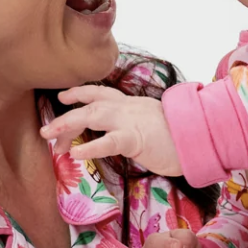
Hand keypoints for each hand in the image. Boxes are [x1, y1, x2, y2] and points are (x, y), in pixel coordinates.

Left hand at [41, 88, 183, 175]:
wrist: (202, 135)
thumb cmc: (182, 137)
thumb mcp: (155, 126)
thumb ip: (138, 127)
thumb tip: (129, 137)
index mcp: (132, 105)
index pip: (101, 93)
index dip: (80, 93)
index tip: (63, 97)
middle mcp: (128, 108)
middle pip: (89, 105)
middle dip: (65, 117)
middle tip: (45, 130)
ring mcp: (131, 121)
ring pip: (92, 117)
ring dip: (67, 126)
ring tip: (49, 137)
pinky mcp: (136, 138)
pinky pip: (108, 141)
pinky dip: (90, 146)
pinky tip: (75, 154)